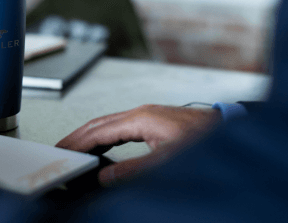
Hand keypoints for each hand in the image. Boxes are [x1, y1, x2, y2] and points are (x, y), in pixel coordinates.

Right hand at [55, 104, 220, 184]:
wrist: (228, 131)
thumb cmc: (204, 142)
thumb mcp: (166, 161)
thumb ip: (134, 170)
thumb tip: (106, 176)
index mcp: (141, 119)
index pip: (100, 131)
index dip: (79, 142)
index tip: (63, 151)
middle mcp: (142, 112)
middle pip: (100, 123)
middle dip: (78, 136)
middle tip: (60, 148)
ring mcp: (148, 114)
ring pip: (109, 122)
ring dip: (91, 134)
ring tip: (75, 147)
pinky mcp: (154, 120)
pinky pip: (121, 125)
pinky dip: (105, 134)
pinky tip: (103, 143)